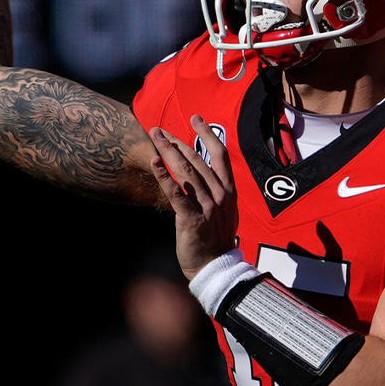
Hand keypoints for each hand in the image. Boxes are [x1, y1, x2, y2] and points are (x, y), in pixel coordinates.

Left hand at [148, 115, 238, 279]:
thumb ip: (217, 191)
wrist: (216, 268)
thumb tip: (205, 172)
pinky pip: (177, 193)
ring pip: (187, 172)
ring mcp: (207, 207)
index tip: (196, 117)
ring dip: (169, 152)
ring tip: (155, 139)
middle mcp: (220, 195)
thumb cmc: (216, 239)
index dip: (208, 134)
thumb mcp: (225, 212)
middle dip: (177, 141)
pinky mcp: (192, 219)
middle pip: (198, 160)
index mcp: (229, 191)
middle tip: (159, 130)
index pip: (220, 155)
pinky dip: (165, 176)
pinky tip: (155, 162)